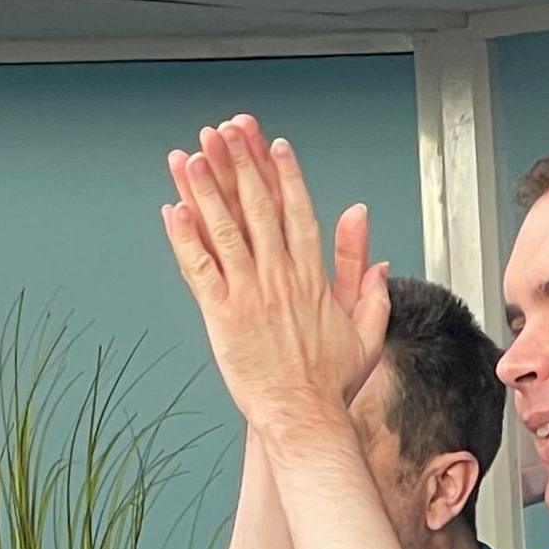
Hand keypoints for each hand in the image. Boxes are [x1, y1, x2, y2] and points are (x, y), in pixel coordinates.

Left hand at [160, 115, 387, 438]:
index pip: (298, 213)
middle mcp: (280, 279)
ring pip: (225, 231)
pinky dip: (185, 239)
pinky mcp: (222, 316)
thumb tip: (375, 251)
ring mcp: (249, 295)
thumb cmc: (332, 382)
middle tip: (227, 131)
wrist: (304, 417)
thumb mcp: (366, 330)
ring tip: (194, 156)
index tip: (272, 144)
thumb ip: (367, 284)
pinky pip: (199, 270)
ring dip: (207, 190)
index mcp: (312, 279)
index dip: (284, 175)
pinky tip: (173, 210)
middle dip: (241, 165)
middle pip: (259, 209)